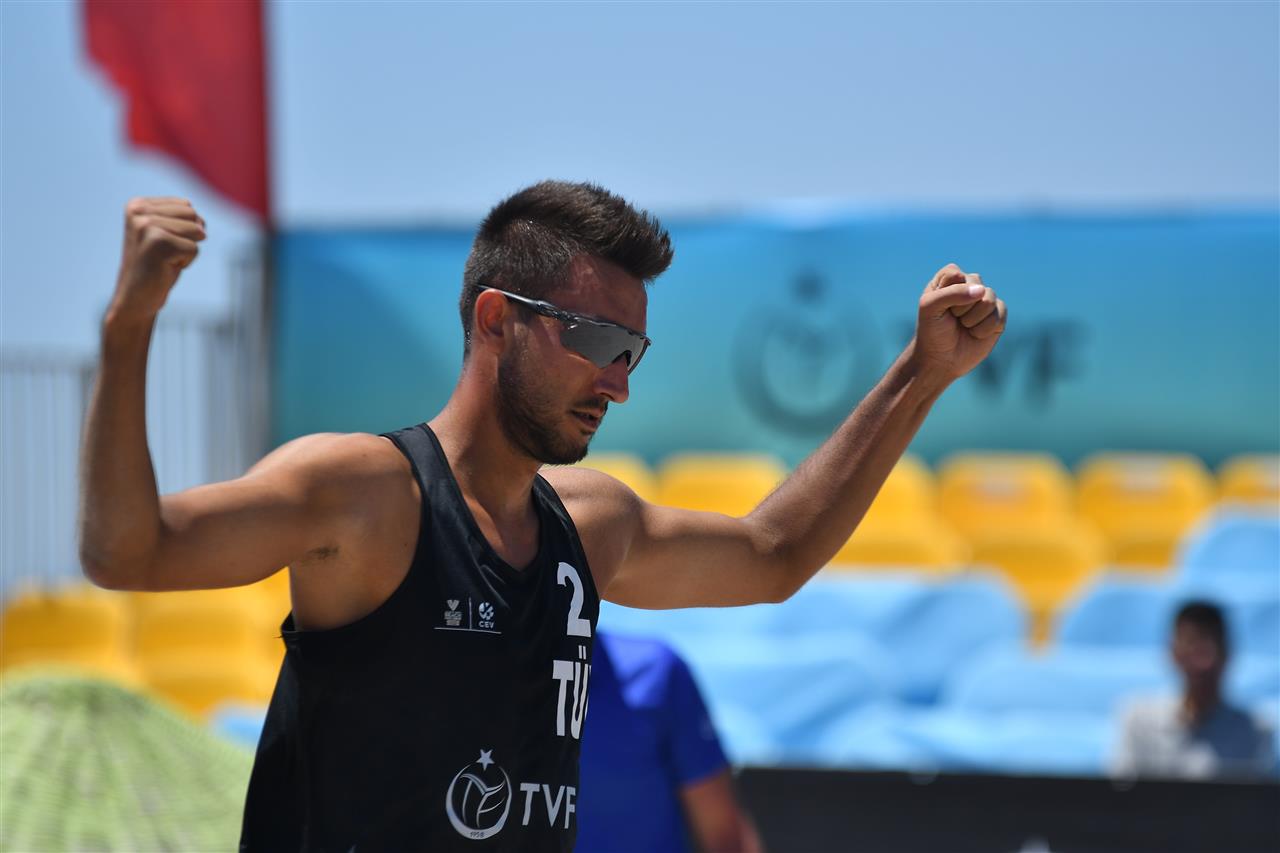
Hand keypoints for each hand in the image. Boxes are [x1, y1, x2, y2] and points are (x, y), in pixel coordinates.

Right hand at [108, 197, 205, 320]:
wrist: (136, 297)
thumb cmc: (155, 266)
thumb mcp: (166, 234)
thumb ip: (182, 218)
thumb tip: (202, 221)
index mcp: (137, 205)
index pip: (186, 205)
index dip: (184, 229)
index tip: (162, 244)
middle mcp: (139, 212)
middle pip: (192, 215)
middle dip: (188, 238)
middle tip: (165, 254)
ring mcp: (147, 226)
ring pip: (196, 231)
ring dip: (187, 250)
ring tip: (164, 260)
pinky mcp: (158, 243)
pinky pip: (194, 248)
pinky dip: (186, 262)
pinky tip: (165, 268)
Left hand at [911, 263, 1006, 380]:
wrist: (941, 360)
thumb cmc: (932, 331)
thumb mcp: (930, 307)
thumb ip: (952, 293)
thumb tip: (982, 291)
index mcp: (949, 278)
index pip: (955, 274)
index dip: (947, 294)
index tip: (938, 307)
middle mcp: (969, 285)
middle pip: (976, 285)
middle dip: (961, 308)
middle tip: (952, 318)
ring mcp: (985, 300)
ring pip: (988, 300)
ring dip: (972, 319)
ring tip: (963, 326)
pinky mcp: (998, 316)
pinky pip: (999, 315)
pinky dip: (984, 329)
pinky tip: (975, 334)